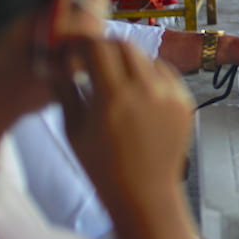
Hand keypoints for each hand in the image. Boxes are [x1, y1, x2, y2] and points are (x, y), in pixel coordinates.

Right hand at [51, 36, 193, 201]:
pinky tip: (138, 91)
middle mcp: (146, 90)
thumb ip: (65, 90)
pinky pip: (166, 73)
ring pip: (147, 57)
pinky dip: (150, 74)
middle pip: (124, 45)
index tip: (76, 53)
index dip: (83, 45)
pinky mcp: (185, 102)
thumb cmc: (103, 167)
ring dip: (128, 61)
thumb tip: (53, 63)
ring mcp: (170, 95)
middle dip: (106, 48)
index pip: (98, 47)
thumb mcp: (75, 129)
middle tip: (94, 62)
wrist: (145, 194)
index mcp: (114, 97)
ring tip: (116, 81)